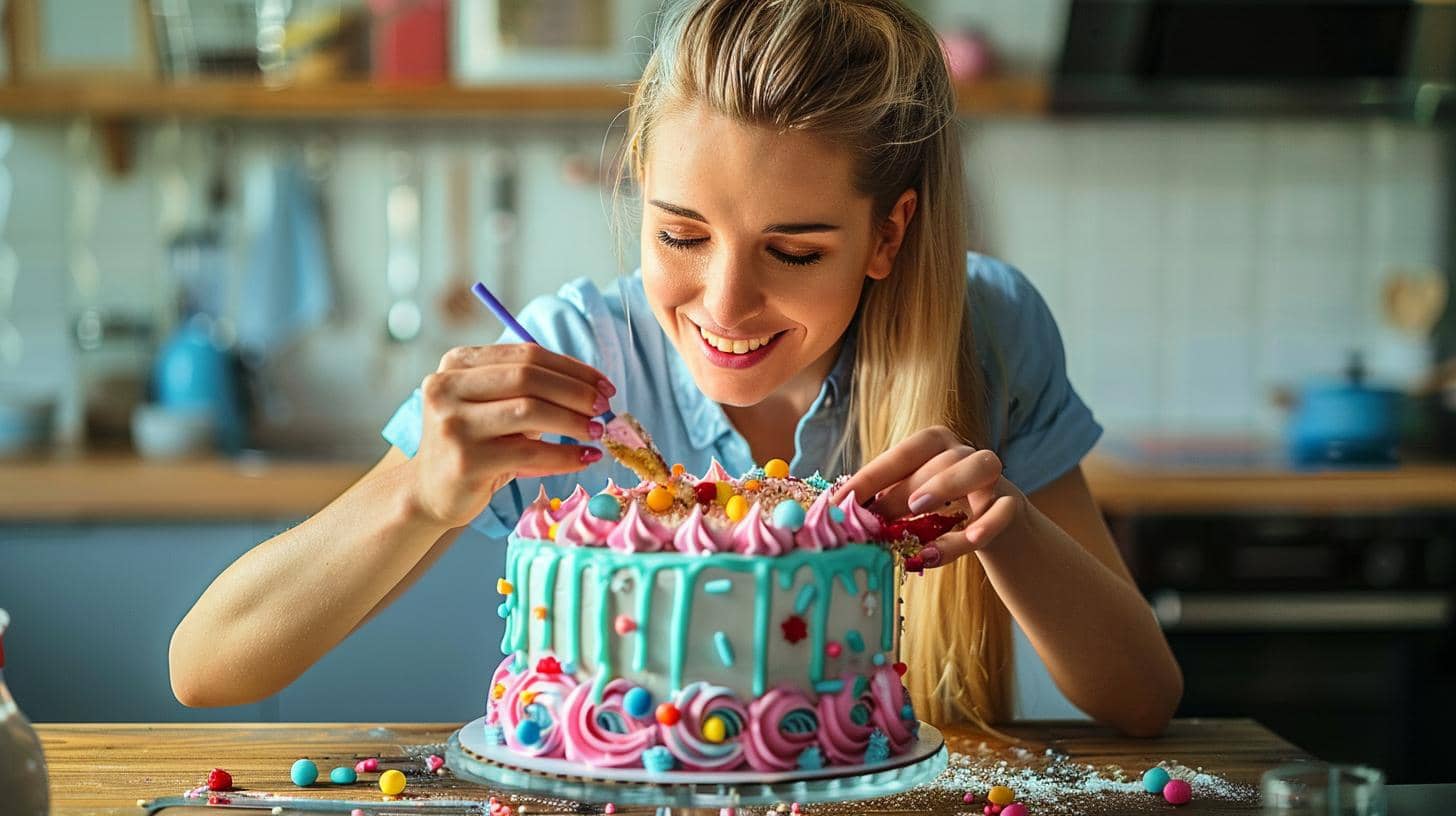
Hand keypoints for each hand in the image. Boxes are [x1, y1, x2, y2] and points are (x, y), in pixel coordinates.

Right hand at [406, 343, 614, 527]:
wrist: (431, 492)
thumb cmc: (476, 444)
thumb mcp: (496, 407)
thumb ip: (532, 389)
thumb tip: (595, 388)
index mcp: (457, 364)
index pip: (526, 354)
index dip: (572, 368)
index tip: (604, 385)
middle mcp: (447, 388)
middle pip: (528, 377)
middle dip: (576, 392)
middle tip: (605, 408)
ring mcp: (453, 424)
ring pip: (530, 411)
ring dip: (573, 421)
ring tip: (597, 432)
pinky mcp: (466, 461)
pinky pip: (529, 453)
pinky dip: (564, 455)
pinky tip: (585, 458)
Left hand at [834, 425, 1025, 566]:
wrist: (996, 527)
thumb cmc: (943, 510)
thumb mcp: (910, 504)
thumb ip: (885, 505)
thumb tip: (842, 517)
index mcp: (934, 446)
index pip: (900, 454)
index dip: (869, 478)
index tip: (840, 503)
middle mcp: (964, 453)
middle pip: (937, 460)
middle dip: (902, 488)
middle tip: (877, 516)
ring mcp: (992, 477)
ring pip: (978, 467)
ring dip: (946, 484)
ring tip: (918, 507)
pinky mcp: (1012, 506)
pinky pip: (1003, 511)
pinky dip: (987, 524)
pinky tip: (970, 539)